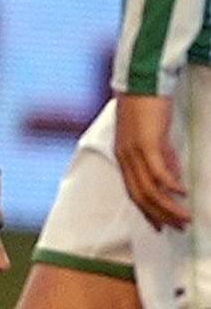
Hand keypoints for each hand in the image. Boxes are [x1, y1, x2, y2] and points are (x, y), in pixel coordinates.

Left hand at [114, 93, 188, 229]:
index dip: (147, 212)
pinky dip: (170, 184)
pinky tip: (183, 193)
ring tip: (185, 218)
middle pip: (140, 196)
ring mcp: (134, 151)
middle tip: (178, 227)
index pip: (133, 192)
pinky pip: (158, 170)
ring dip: (168, 206)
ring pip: (149, 189)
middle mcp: (125, 158)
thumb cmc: (146, 106)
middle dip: (160, 216)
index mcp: (124, 157)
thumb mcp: (153, 137)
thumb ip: (162, 158)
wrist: (140, 81)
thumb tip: (174, 180)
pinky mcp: (146, 142)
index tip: (159, 227)